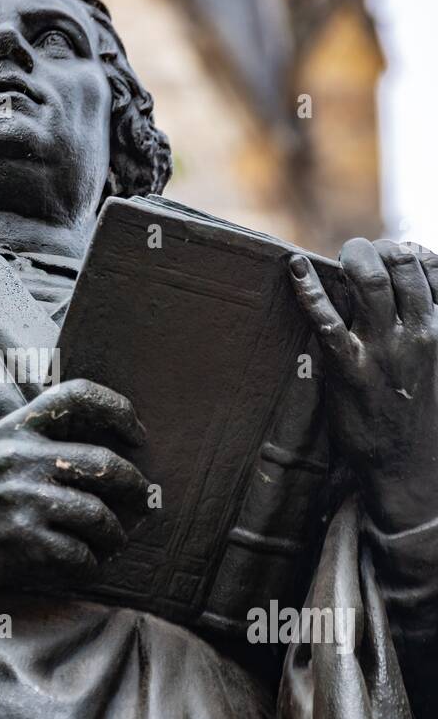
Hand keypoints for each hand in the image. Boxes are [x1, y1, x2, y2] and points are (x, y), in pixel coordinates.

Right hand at [0, 378, 147, 591]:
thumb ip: (36, 433)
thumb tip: (100, 434)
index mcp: (17, 428)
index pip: (77, 396)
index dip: (118, 410)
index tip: (137, 434)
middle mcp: (21, 458)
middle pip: (103, 463)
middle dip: (133, 486)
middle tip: (141, 500)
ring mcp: (23, 500)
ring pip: (99, 515)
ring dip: (115, 534)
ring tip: (113, 540)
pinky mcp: (23, 541)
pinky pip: (80, 554)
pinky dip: (91, 563)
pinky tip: (85, 563)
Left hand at [290, 238, 437, 532]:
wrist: (410, 470)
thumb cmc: (419, 417)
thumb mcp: (436, 366)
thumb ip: (425, 329)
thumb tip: (410, 297)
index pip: (428, 268)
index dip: (406, 250)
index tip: (391, 251)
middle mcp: (417, 334)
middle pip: (400, 265)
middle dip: (378, 248)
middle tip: (358, 250)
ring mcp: (384, 351)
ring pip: (369, 282)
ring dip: (352, 258)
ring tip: (341, 255)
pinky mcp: (351, 370)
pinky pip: (327, 321)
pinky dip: (308, 289)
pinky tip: (295, 267)